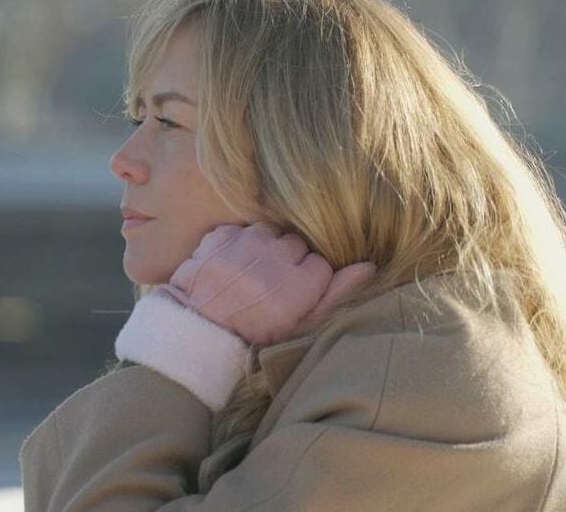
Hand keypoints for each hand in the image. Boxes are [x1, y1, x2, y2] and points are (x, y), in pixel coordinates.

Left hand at [154, 222, 375, 344]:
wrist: (196, 332)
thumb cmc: (253, 335)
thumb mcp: (299, 328)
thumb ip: (335, 297)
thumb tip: (369, 267)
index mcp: (298, 286)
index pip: (320, 264)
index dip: (306, 279)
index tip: (290, 294)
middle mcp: (274, 259)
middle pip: (294, 244)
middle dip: (284, 261)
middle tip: (267, 286)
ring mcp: (243, 245)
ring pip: (267, 232)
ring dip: (260, 248)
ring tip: (247, 274)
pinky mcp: (217, 237)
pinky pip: (237, 230)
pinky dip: (233, 244)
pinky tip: (228, 266)